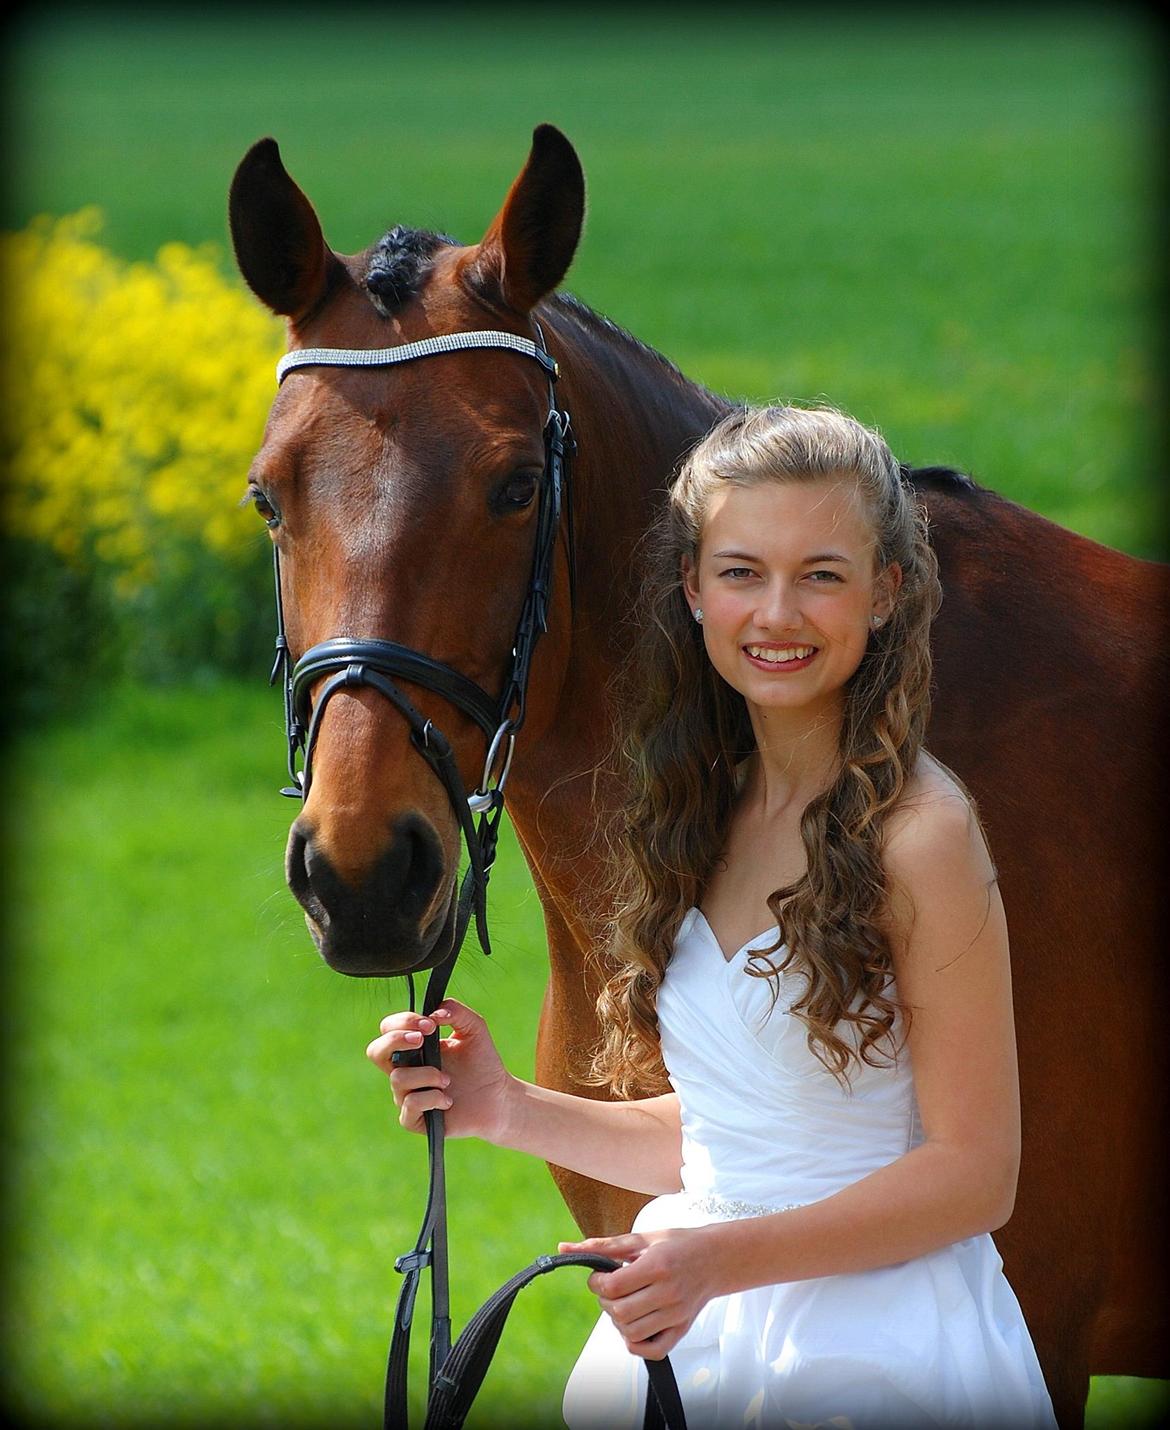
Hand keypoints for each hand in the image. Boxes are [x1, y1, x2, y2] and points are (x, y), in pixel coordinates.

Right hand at [365, 999, 514, 1143]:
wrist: (498, 1097)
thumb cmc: (482, 1062)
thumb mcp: (474, 1028)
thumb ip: (456, 1011)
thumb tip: (434, 1013)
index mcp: (414, 1047)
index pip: (388, 1028)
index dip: (403, 1022)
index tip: (430, 1025)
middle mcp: (405, 1069)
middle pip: (375, 1051)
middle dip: (395, 1040)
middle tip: (422, 1040)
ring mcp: (406, 1095)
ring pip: (398, 1079)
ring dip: (427, 1074)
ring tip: (448, 1080)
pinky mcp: (413, 1119)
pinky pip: (409, 1105)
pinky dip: (431, 1099)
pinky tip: (447, 1100)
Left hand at [558, 1227, 717, 1358]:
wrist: (716, 1258)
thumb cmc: (679, 1244)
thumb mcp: (642, 1238)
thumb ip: (602, 1245)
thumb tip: (565, 1248)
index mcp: (657, 1266)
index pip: (613, 1287)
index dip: (596, 1283)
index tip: (599, 1276)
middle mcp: (668, 1292)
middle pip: (619, 1312)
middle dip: (605, 1301)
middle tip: (611, 1289)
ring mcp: (676, 1315)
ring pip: (631, 1333)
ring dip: (618, 1321)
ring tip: (624, 1303)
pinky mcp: (681, 1330)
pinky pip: (651, 1350)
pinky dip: (635, 1342)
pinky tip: (635, 1322)